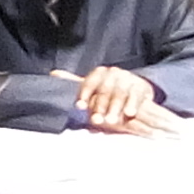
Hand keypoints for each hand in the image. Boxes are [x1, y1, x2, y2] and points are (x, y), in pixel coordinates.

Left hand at [56, 66, 179, 135]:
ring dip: (115, 109)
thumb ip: (74, 81)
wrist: (135, 85)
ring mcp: (127, 79)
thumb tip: (53, 73)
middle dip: (100, 107)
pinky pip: (136, 96)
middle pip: (104, 91)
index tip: (80, 107)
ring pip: (120, 95)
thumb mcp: (93, 84)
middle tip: (96, 120)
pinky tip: (129, 114)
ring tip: (111, 121)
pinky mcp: (141, 86)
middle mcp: (112, 73)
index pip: (89, 83)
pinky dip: (132, 105)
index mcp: (98, 72)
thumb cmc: (109, 89)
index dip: (84, 95)